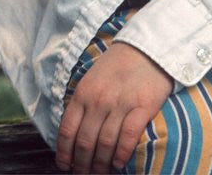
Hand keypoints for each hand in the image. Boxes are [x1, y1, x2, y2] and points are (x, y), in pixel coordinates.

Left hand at [55, 43, 172, 173]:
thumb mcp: (91, 79)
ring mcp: (120, 104)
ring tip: (100, 173)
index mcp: (83, 92)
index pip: (67, 129)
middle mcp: (98, 100)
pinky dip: (121, 154)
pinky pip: (128, 137)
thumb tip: (73, 131)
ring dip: (101, 164)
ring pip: (105, 143)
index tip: (64, 165)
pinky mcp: (142, 107)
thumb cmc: (117, 65)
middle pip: (85, 142)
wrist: (146, 49)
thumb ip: (83, 102)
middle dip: (82, 164)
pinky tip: (118, 164)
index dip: (64, 152)